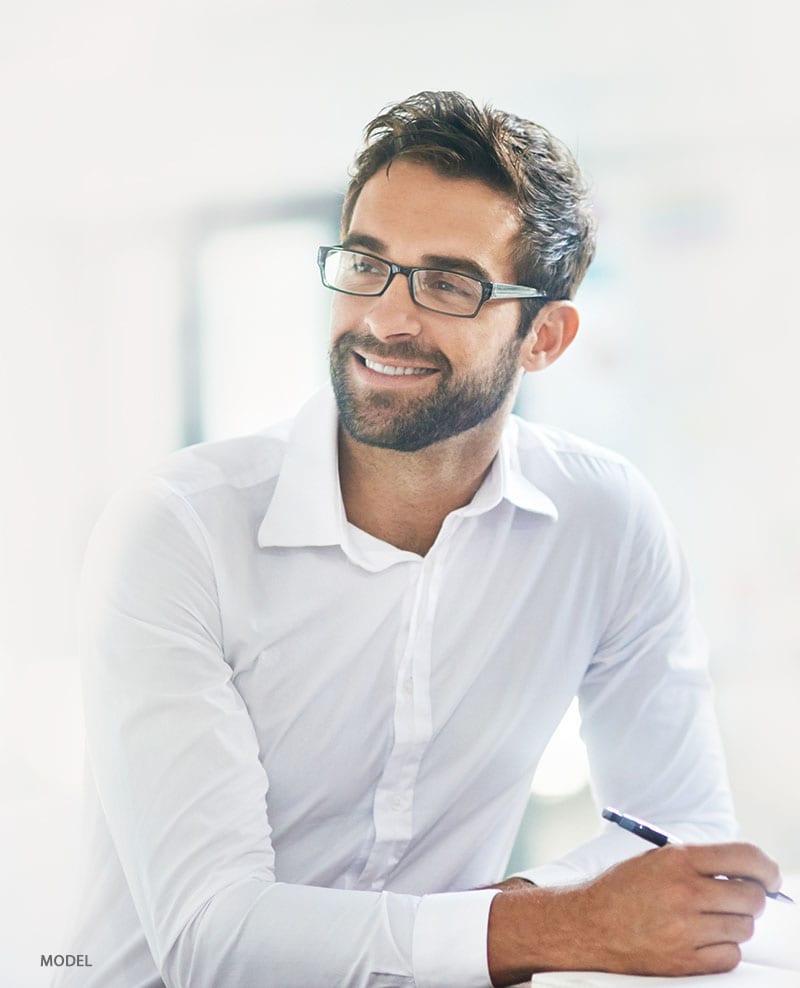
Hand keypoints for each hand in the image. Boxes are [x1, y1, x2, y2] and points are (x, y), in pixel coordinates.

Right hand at [487, 842, 781, 985]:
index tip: (770, 876)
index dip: (766, 868)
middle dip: (753, 898)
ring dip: (735, 923)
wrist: (589, 924)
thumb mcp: (657, 860)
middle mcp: (685, 892)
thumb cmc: (624, 889)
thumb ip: (699, 862)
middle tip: (742, 899)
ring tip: (712, 919)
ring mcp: (686, 928)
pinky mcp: (685, 960)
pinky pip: (730, 955)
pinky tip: (704, 938)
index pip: (745, 858)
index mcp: (679, 860)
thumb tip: (748, 872)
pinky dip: (724, 948)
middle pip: (751, 897)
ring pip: (744, 928)